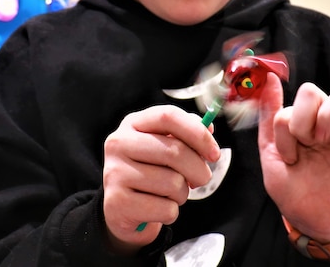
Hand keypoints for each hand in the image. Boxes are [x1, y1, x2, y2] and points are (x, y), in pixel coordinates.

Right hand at [102, 105, 220, 253]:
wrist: (122, 210)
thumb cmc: (150, 172)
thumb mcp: (164, 147)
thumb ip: (186, 134)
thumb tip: (209, 129)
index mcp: (132, 123)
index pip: (168, 116)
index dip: (198, 133)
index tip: (214, 153)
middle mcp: (119, 143)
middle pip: (174, 151)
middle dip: (198, 170)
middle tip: (201, 179)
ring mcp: (115, 172)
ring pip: (172, 183)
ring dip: (182, 194)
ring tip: (171, 194)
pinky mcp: (117, 202)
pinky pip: (165, 209)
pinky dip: (171, 213)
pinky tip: (158, 209)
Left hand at [258, 74, 329, 242]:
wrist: (309, 214)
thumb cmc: (290, 184)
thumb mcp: (269, 150)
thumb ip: (269, 114)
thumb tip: (270, 78)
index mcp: (300, 116)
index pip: (282, 102)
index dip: (285, 127)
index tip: (289, 155)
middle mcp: (323, 116)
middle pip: (311, 90)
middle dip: (301, 121)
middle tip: (307, 145)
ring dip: (328, 116)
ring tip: (324, 141)